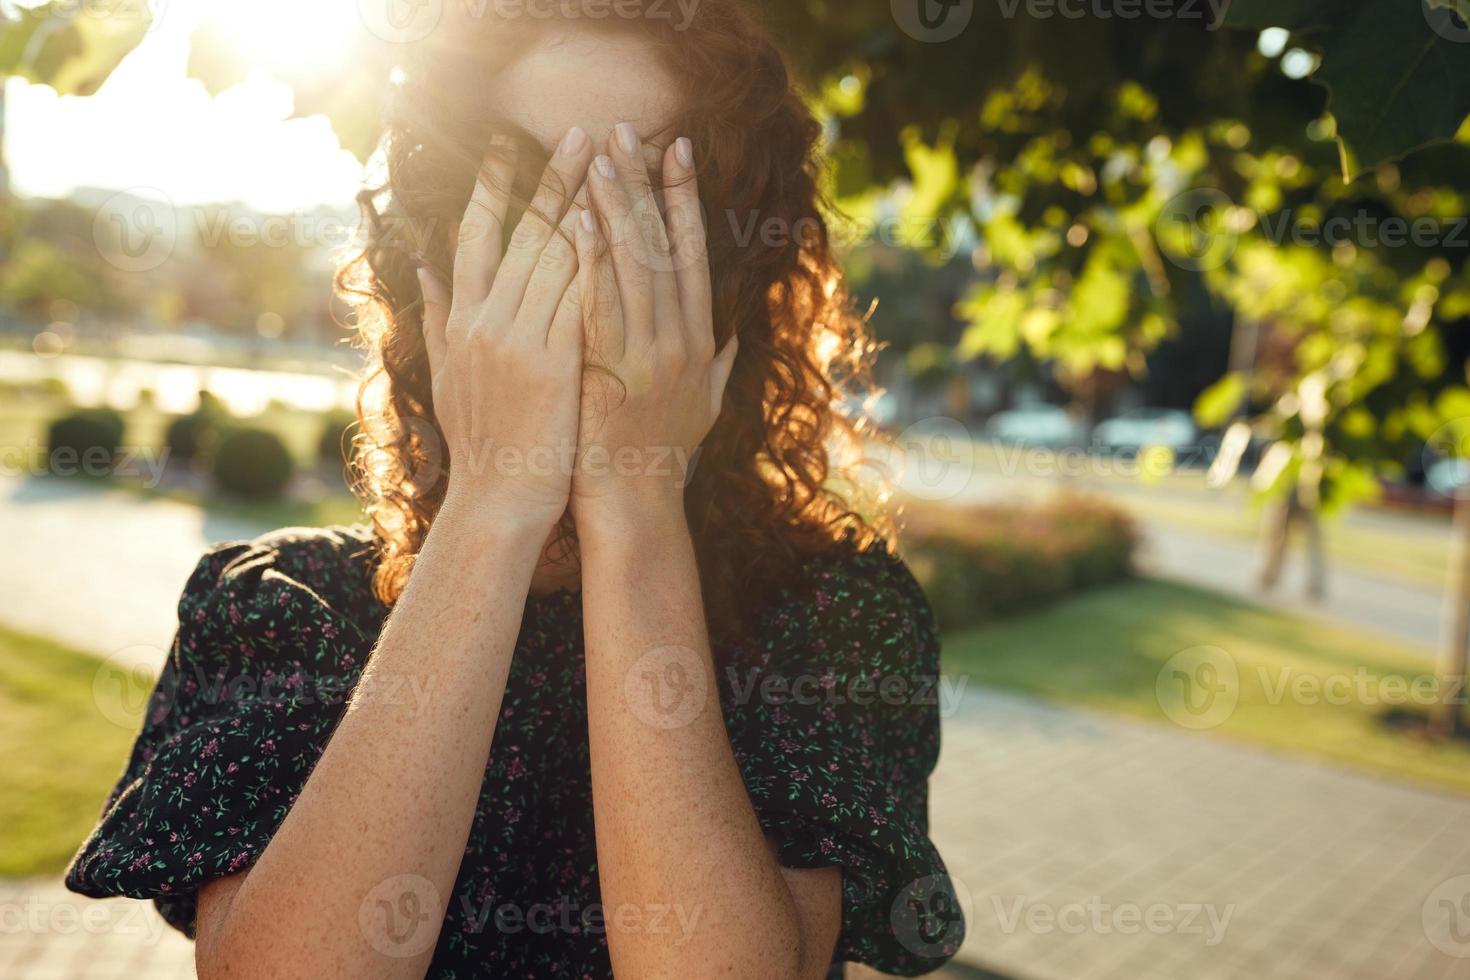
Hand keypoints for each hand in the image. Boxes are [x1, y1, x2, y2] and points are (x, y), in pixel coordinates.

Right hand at [418, 129, 594, 531]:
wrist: (498, 501)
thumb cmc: (480, 441)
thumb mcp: (446, 372)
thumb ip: (437, 314)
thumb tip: (422, 262)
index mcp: (463, 320)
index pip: (475, 235)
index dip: (492, 186)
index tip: (507, 144)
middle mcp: (486, 322)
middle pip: (522, 234)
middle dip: (554, 179)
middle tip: (582, 131)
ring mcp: (518, 342)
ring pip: (556, 258)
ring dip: (586, 207)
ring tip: (611, 164)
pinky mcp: (553, 366)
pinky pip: (579, 300)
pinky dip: (597, 261)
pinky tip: (619, 227)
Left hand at [571, 125, 738, 525]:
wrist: (636, 505)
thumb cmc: (664, 458)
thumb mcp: (705, 410)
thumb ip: (721, 367)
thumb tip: (735, 336)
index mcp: (701, 343)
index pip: (693, 255)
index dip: (685, 200)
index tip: (677, 152)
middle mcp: (680, 340)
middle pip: (664, 247)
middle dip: (647, 186)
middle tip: (630, 132)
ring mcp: (648, 354)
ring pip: (632, 266)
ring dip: (615, 207)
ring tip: (596, 157)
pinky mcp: (612, 370)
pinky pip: (598, 302)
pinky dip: (588, 259)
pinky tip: (576, 220)